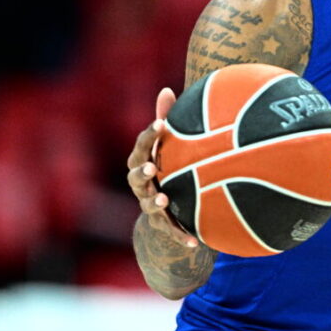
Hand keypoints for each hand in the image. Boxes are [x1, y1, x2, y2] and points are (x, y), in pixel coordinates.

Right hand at [125, 87, 198, 247]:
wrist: (163, 207)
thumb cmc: (167, 165)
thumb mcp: (167, 143)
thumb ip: (167, 117)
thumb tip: (168, 88)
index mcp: (142, 162)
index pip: (141, 147)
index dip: (149, 136)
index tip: (160, 124)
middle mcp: (140, 184)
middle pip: (135, 177)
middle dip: (142, 172)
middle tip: (152, 167)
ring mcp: (148, 204)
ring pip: (147, 204)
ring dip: (154, 202)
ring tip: (163, 199)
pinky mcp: (161, 224)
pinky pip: (169, 230)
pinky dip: (180, 235)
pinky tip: (195, 241)